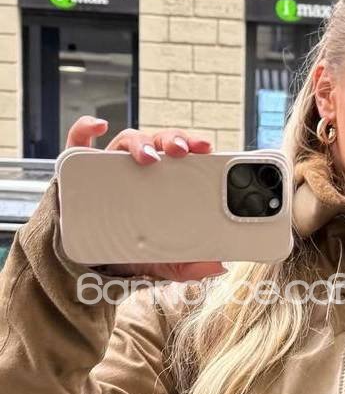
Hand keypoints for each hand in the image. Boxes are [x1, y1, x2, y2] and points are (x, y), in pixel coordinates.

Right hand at [63, 116, 226, 281]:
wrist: (90, 263)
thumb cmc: (132, 252)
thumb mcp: (163, 262)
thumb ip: (188, 264)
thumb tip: (217, 266)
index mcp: (164, 180)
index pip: (183, 155)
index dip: (194, 145)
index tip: (206, 147)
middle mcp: (139, 167)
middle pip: (159, 141)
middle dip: (172, 140)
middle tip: (181, 151)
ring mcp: (108, 165)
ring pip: (127, 140)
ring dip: (140, 142)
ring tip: (149, 156)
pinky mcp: (78, 168)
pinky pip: (79, 142)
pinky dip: (86, 129)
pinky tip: (98, 126)